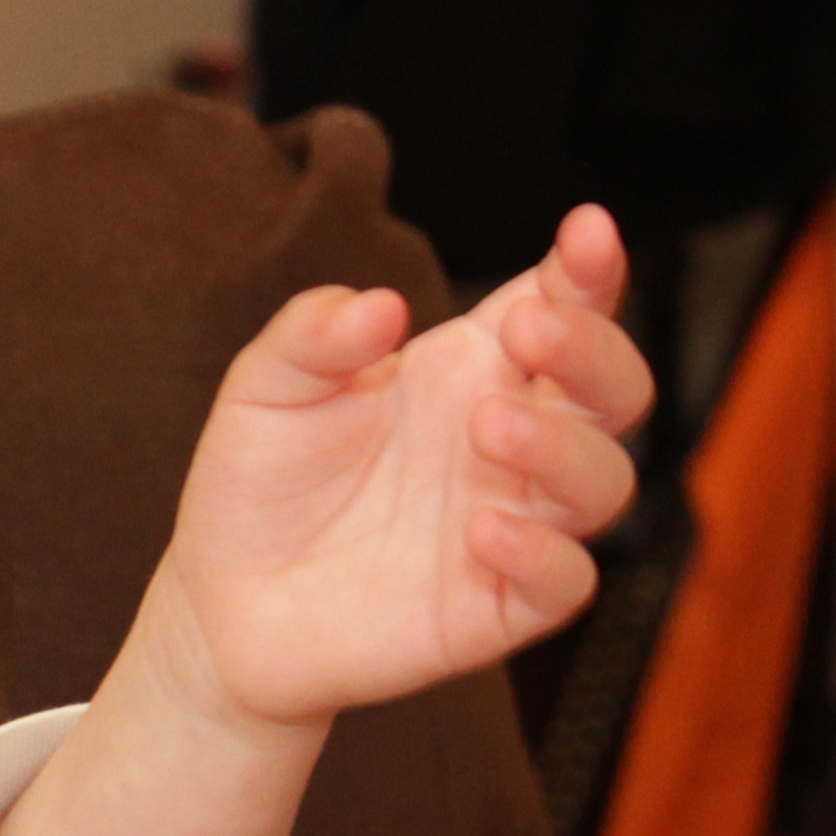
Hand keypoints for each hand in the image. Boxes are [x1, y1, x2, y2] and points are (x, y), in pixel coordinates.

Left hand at [136, 204, 651, 734]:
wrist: (223, 602)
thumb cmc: (260, 479)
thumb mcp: (266, 387)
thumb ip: (313, 334)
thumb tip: (381, 306)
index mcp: (473, 369)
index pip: (563, 307)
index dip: (589, 269)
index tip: (587, 229)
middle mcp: (511, 439)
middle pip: (612, 389)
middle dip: (593, 349)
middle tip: (529, 330)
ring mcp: (515, 522)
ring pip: (604, 481)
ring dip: (564, 447)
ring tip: (487, 426)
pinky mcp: (498, 607)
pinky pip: (565, 582)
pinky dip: (543, 555)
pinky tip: (481, 531)